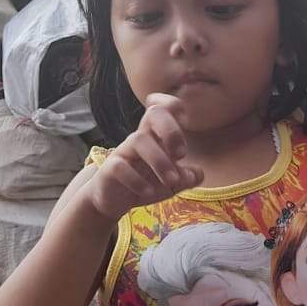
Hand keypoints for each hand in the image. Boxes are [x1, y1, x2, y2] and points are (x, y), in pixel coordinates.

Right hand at [84, 93, 203, 220]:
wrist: (114, 200)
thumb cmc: (146, 183)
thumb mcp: (172, 182)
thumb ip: (188, 177)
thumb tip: (196, 174)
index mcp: (157, 136)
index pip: (163, 107)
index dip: (174, 105)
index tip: (185, 122)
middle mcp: (141, 138)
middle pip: (154, 114)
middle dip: (172, 130)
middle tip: (182, 155)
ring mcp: (124, 151)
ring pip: (139, 139)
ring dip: (160, 161)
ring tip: (172, 182)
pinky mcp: (110, 169)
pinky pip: (120, 166)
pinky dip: (137, 180)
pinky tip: (149, 192)